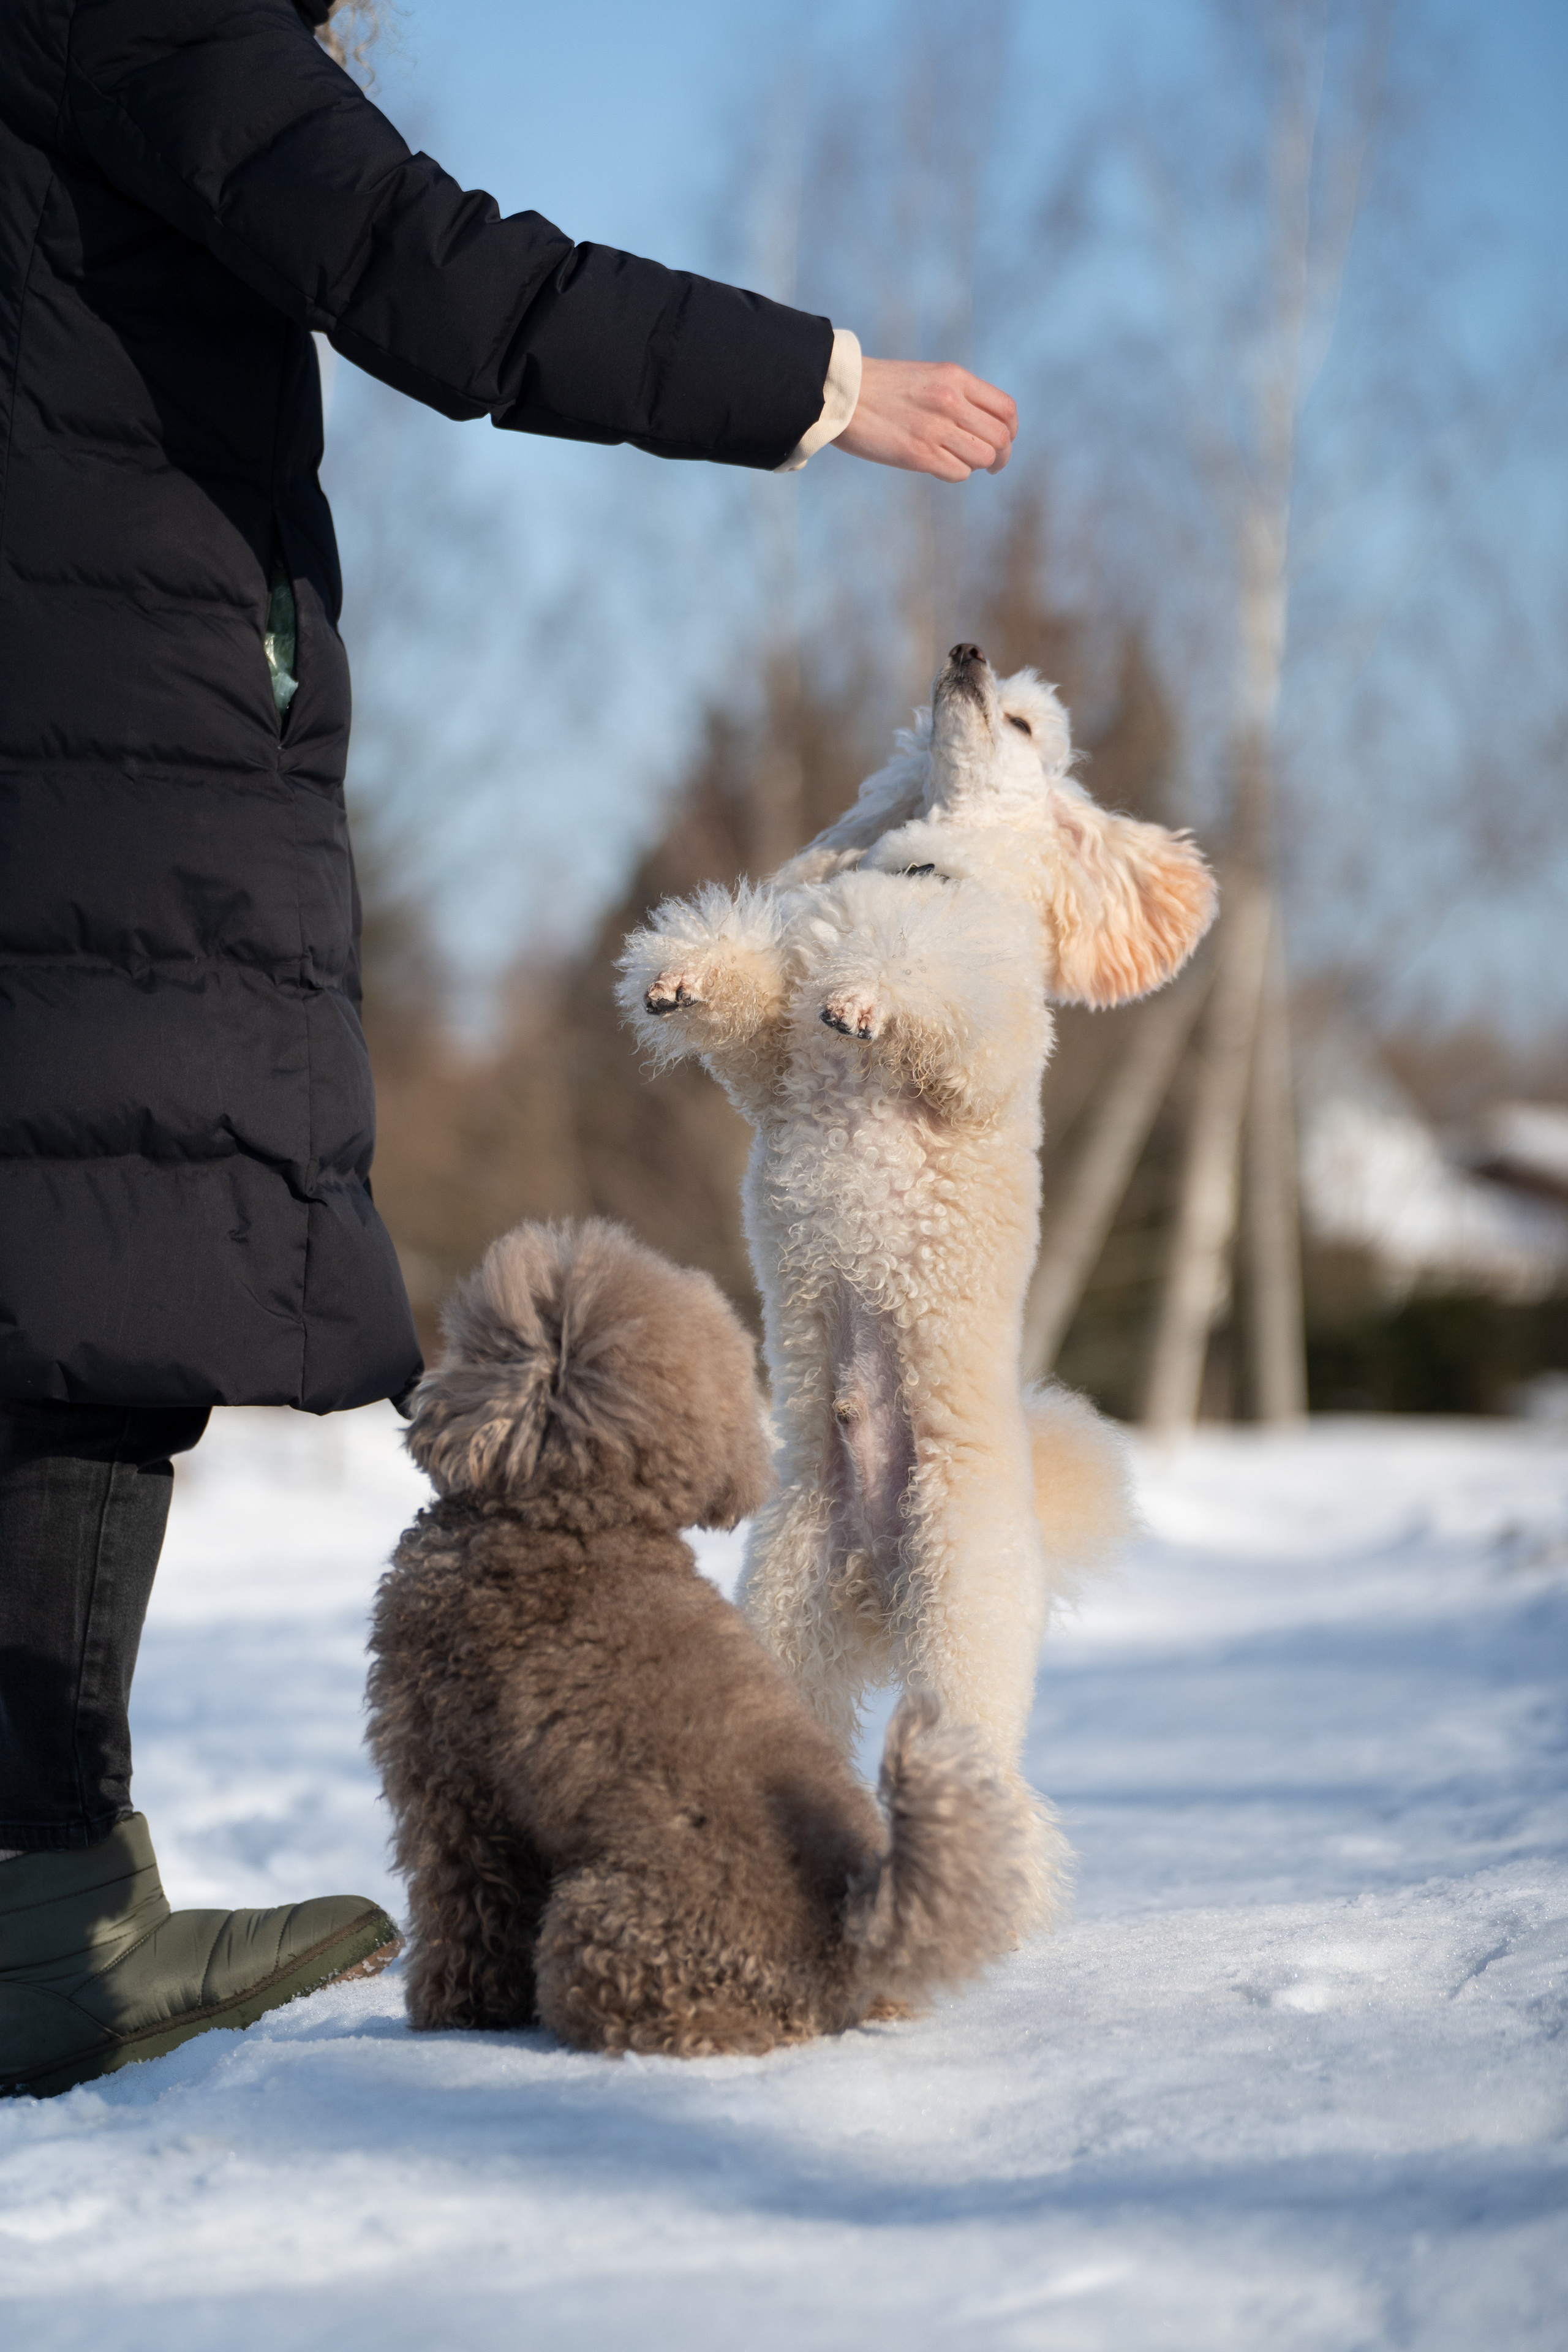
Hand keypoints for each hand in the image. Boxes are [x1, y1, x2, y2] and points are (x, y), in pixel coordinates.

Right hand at [834, 358, 1016, 481]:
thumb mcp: (928, 377)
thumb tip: (982, 424)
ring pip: (983, 457)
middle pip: (1001, 438)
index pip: (1006, 409)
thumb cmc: (881, 387)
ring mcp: (935, 428)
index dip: (1011, 431)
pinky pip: (958, 473)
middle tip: (993, 465)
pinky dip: (955, 473)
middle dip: (1002, 456)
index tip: (1003, 440)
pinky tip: (939, 465)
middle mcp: (950, 401)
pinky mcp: (918, 454)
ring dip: (978, 466)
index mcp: (955, 378)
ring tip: (962, 463)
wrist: (841, 392)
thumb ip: (957, 395)